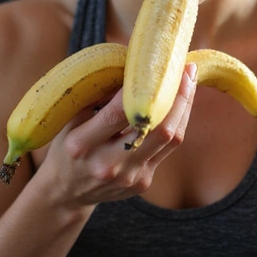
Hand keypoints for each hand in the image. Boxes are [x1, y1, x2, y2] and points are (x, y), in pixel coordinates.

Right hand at [35, 62, 196, 207]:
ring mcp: (129, 176)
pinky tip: (180, 103)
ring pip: (170, 138)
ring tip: (189, 80)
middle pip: (156, 129)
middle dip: (177, 96)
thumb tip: (132, 68)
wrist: (67, 192)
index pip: (119, 113)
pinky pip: (168, 147)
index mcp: (82, 145)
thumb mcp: (70, 120)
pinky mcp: (143, 181)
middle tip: (186, 69)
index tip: (157, 65)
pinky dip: (177, 122)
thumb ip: (97, 97)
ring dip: (184, 106)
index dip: (143, 89)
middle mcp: (107, 164)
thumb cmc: (67, 147)